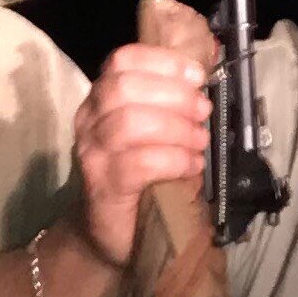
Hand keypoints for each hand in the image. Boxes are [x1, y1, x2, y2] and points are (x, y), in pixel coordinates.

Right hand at [70, 0, 216, 275]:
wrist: (114, 236)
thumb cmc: (142, 179)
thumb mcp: (155, 134)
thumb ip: (171, 106)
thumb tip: (207, 81)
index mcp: (102, 99)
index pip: (123, 60)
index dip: (164, 62)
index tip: (198, 76)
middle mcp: (90, 120)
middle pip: (125, 87)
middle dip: (174, 95)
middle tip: (203, 112)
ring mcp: (92, 153)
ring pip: (130, 123)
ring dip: (176, 128)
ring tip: (200, 142)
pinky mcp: (103, 185)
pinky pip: (139, 163)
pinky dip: (173, 160)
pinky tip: (192, 166)